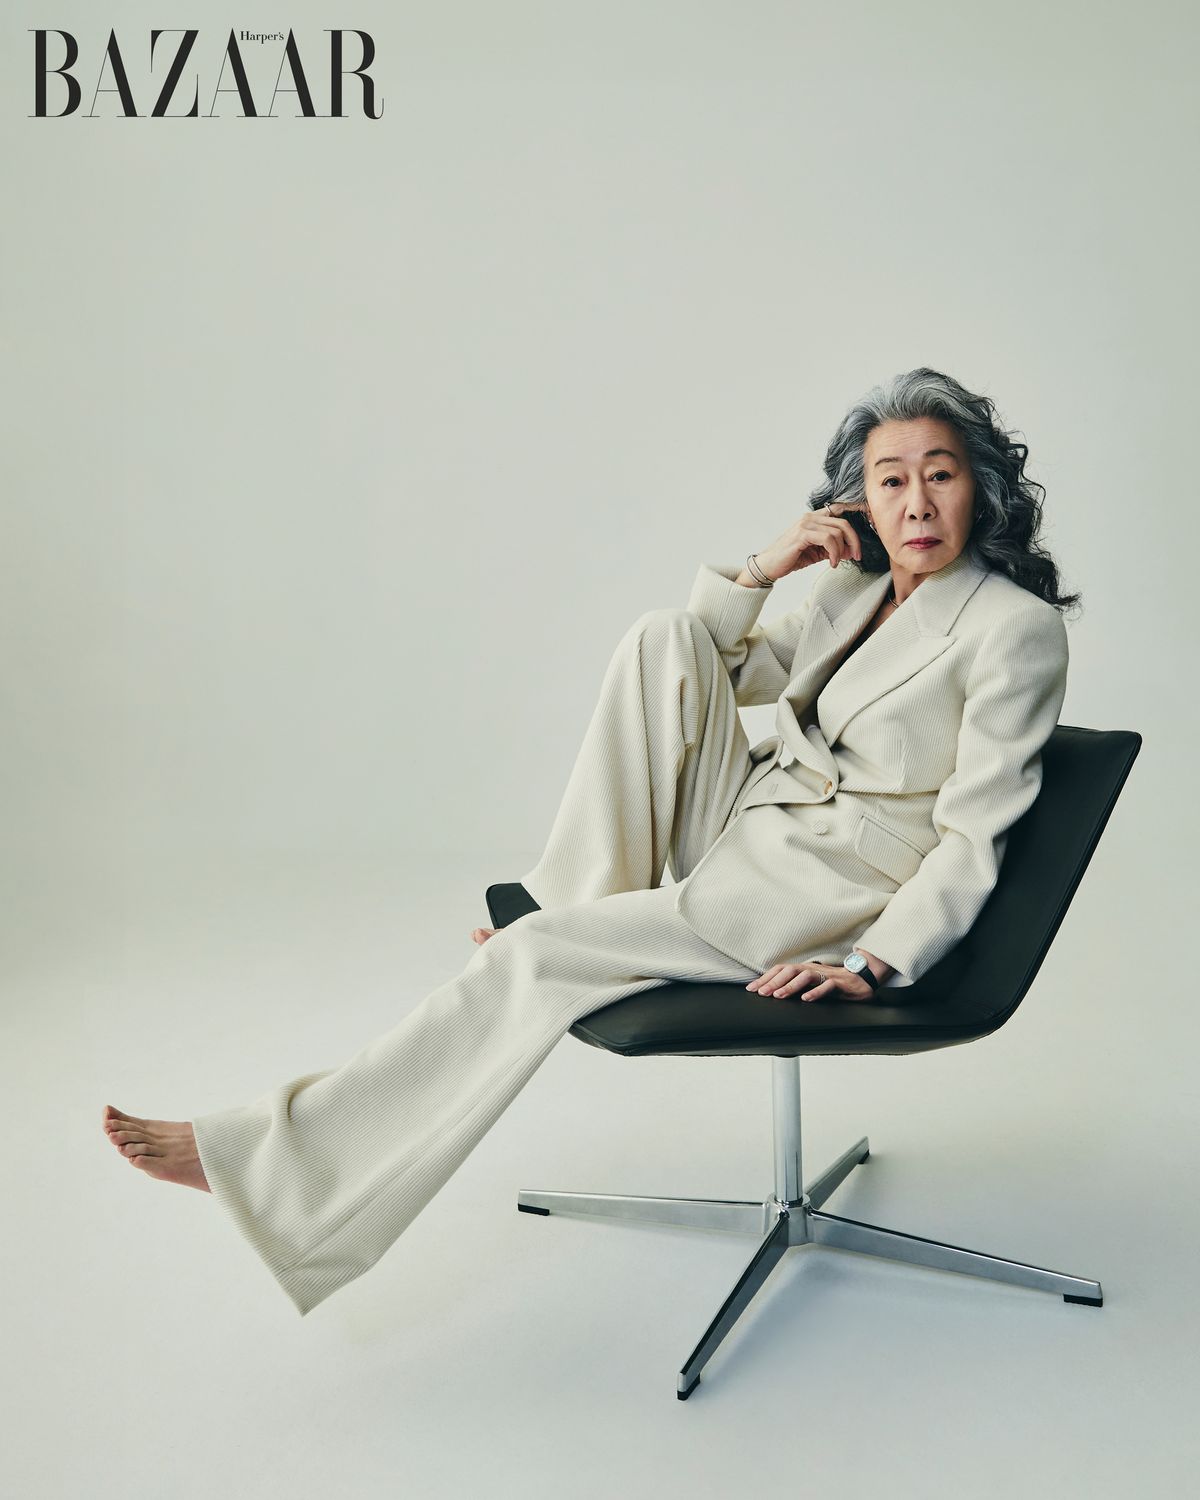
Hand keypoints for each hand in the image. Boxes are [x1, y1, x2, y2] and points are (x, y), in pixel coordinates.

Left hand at [746, 961, 875, 1001]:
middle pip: (789, 970)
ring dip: (790, 985)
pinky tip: (806, 999)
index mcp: (803, 969)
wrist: (862, 979)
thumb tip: (773, 994)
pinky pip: (827, 985)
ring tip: (779, 996)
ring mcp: (826, 975)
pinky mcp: (839, 983)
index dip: (766, 978)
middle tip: (761, 993)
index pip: (781, 970)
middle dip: (774, 982)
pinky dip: (816, 992)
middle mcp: (812, 969)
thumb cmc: (833, 983)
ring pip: (805, 976)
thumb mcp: (811, 983)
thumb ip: (795, 986)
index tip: (752, 989)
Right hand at [752, 498, 864, 582]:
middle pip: (843, 523)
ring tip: (837, 562)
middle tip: (856, 556)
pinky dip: (834, 553)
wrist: (769, 566)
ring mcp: (806, 523)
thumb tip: (852, 551)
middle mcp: (810, 517)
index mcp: (815, 518)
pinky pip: (828, 539)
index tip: (870, 518)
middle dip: (854, 541)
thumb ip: (834, 548)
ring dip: (842, 550)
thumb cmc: (791, 558)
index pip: (840, 509)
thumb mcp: (817, 552)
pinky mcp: (802, 534)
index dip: (857, 510)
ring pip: (837, 532)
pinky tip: (832, 563)